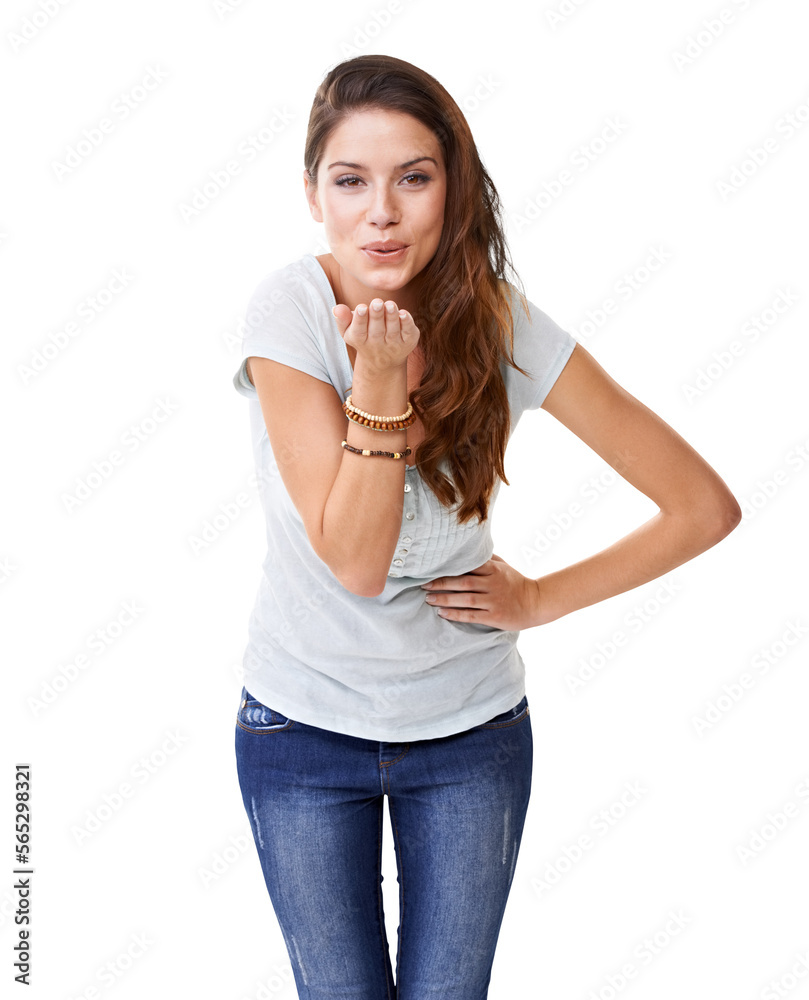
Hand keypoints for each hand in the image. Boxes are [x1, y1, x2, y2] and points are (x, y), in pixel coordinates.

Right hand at [332, 298, 419, 374]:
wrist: (383, 360)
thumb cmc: (363, 337)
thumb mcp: (349, 331)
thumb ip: (342, 319)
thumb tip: (337, 308)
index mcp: (360, 340)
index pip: (359, 331)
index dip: (360, 320)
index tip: (362, 308)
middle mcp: (377, 345)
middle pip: (377, 331)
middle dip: (377, 316)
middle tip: (377, 302)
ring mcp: (394, 345)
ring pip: (393, 331)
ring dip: (392, 317)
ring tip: (390, 304)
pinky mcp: (408, 343)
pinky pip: (409, 334)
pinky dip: (407, 324)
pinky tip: (403, 314)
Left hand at [420, 553, 541, 630]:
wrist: (535, 603)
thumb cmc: (516, 582)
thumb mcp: (503, 566)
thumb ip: (486, 558)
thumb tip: (468, 546)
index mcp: (493, 570)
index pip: (468, 566)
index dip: (449, 567)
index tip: (432, 567)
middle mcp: (492, 584)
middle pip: (463, 582)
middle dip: (441, 583)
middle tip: (423, 584)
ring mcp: (493, 600)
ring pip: (465, 599)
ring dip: (444, 599)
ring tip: (428, 599)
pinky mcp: (494, 616)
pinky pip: (471, 615)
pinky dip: (455, 614)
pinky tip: (442, 613)